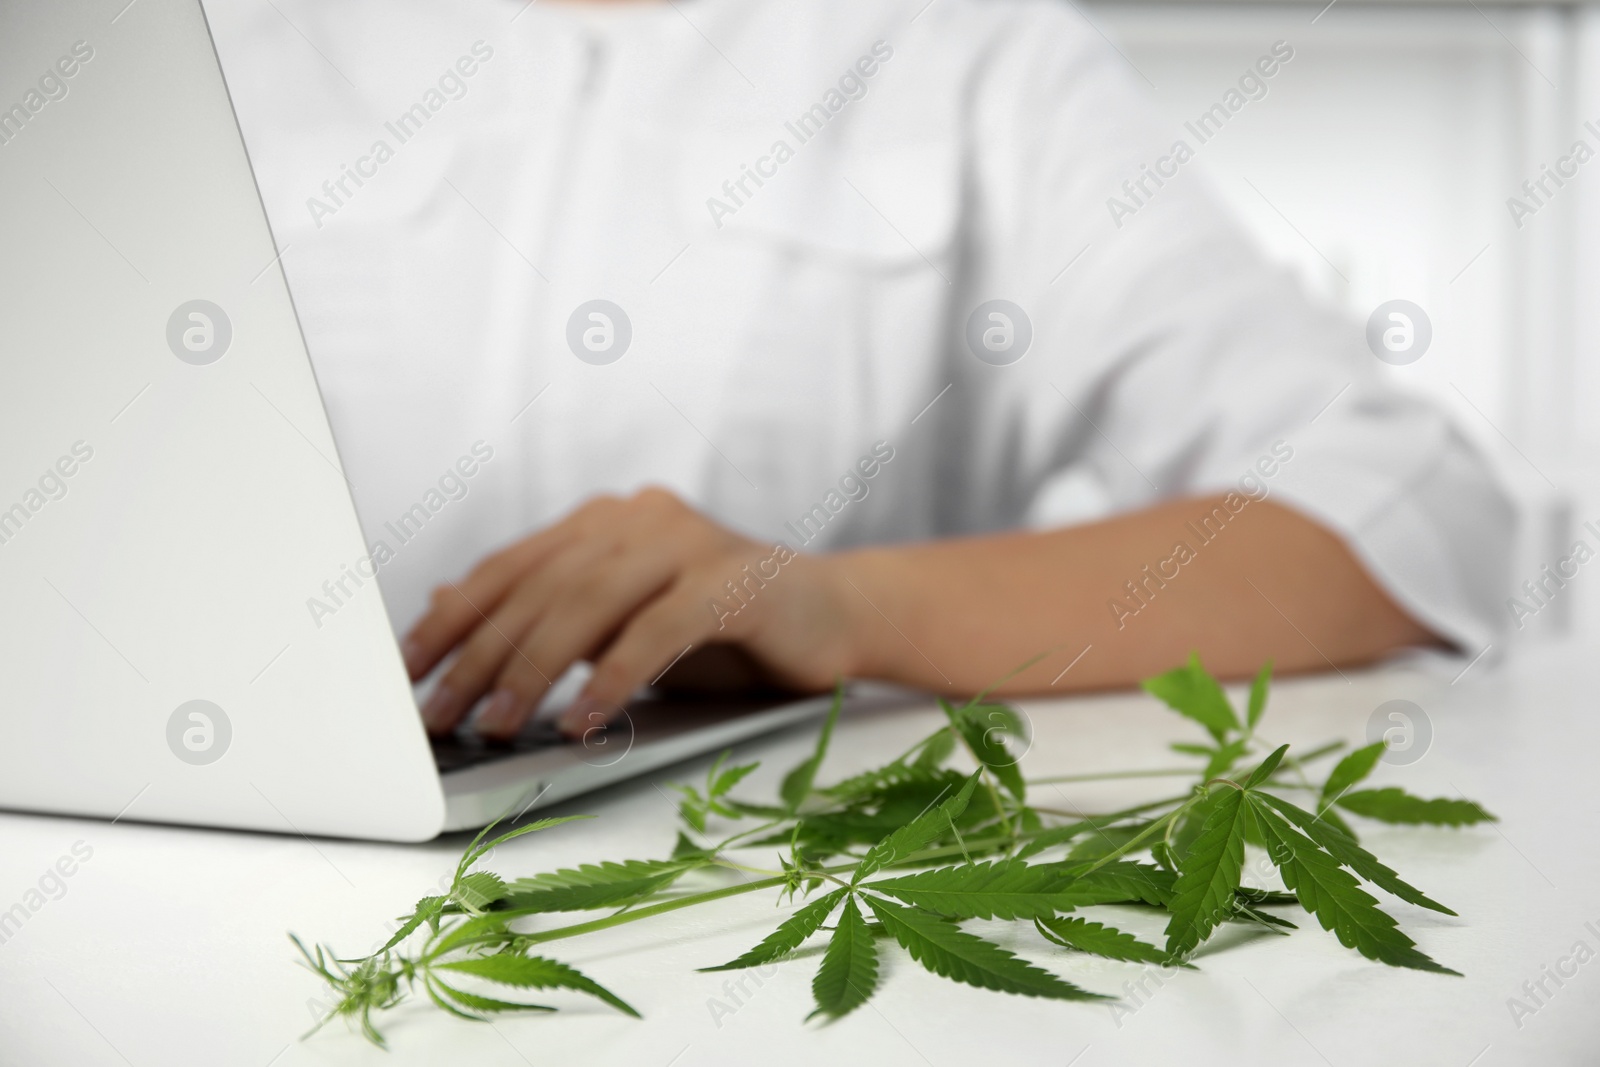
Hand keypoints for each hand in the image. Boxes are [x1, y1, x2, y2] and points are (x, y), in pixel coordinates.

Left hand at [401, 488, 859, 739]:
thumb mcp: (620, 626)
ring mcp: (691, 542)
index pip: (511, 567)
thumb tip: (444, 607)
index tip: (405, 671)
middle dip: (481, 654)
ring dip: (534, 668)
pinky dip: (615, 676)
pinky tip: (583, 719)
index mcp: (607, 521)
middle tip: (439, 714)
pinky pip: (659, 629)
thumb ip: (546, 613)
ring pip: (589, 601)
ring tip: (497, 723)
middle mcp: (641, 518)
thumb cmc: (723, 631)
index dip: (454, 618)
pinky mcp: (737, 579)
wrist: (838, 618)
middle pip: (540, 586)